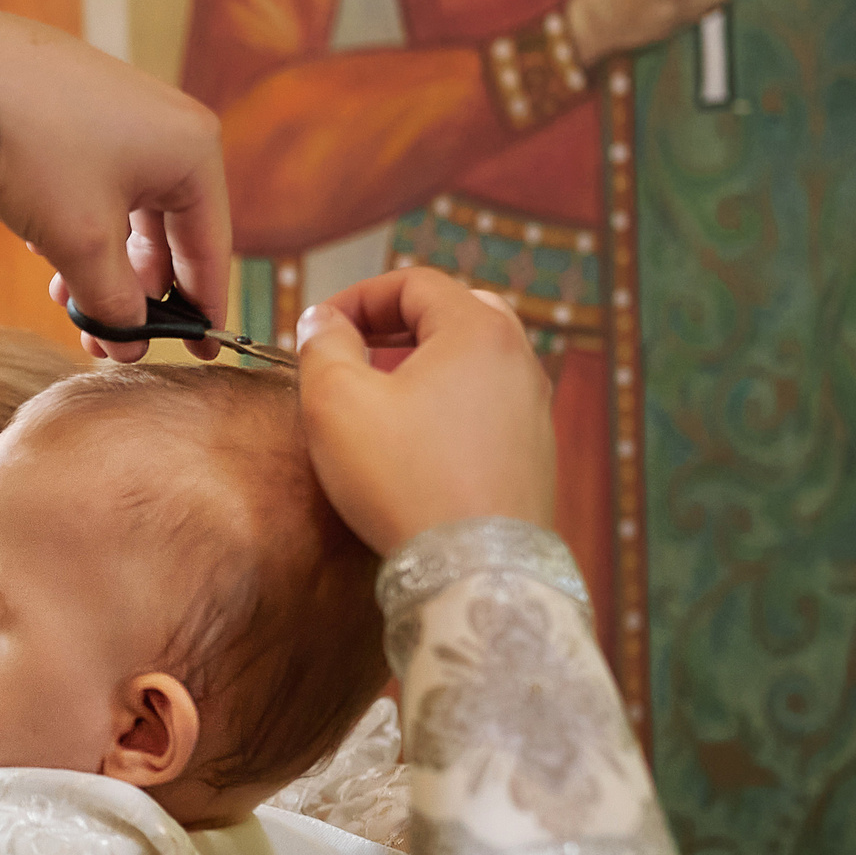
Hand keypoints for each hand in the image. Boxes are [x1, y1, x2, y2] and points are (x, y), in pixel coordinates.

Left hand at [0, 6, 230, 360]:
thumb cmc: (37, 146)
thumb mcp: (81, 242)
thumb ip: (113, 304)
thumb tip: (129, 346)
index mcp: (194, 152)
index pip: (210, 248)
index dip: (202, 309)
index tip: (199, 354)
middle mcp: (173, 129)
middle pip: (169, 234)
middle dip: (134, 293)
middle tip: (107, 342)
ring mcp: (130, 117)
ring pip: (129, 215)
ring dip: (102, 266)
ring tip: (65, 302)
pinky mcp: (89, 114)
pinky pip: (103, 188)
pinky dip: (84, 228)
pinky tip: (48, 252)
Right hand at [295, 268, 555, 554]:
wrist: (476, 571)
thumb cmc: (406, 483)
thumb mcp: (336, 402)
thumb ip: (323, 344)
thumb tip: (323, 320)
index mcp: (478, 330)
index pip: (414, 283)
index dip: (357, 297)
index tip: (320, 329)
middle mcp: (519, 359)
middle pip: (454, 313)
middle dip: (396, 326)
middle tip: (355, 352)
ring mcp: (534, 409)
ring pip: (474, 362)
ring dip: (423, 367)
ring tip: (380, 399)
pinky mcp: (535, 455)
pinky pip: (488, 409)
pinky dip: (449, 407)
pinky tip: (415, 445)